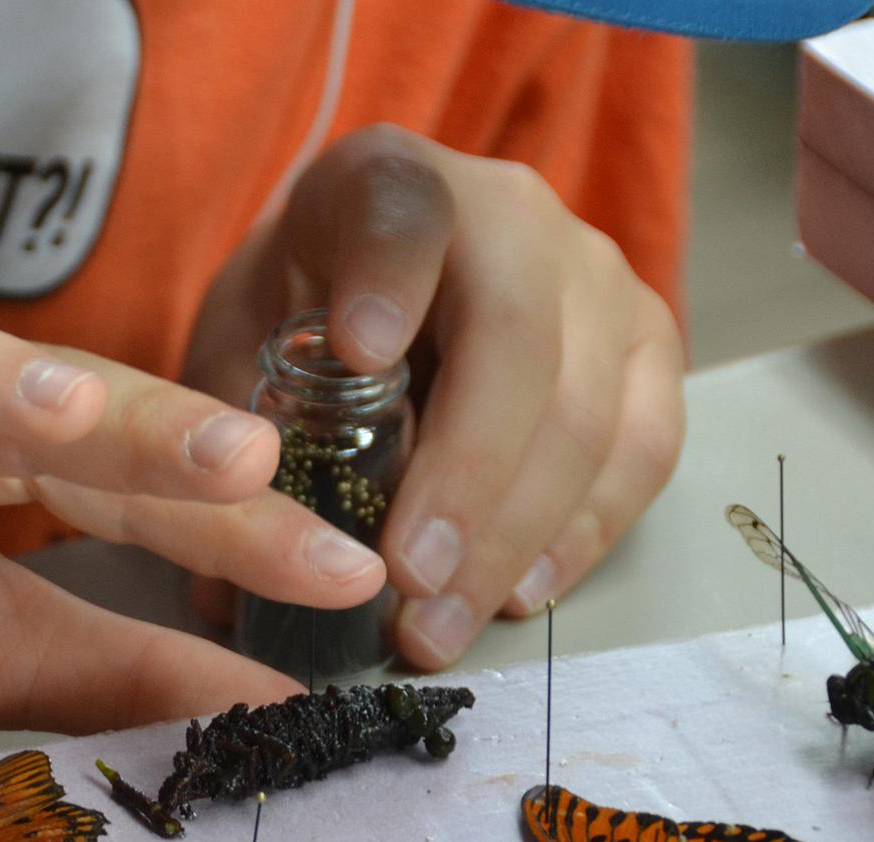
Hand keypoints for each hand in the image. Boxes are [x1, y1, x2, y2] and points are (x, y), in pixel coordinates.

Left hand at [182, 125, 686, 668]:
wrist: (384, 282)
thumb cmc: (306, 314)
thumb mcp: (241, 343)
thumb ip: (230, 428)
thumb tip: (226, 574)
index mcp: (388, 186)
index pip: (401, 216)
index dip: (388, 281)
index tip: (359, 351)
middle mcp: (513, 214)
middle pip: (516, 342)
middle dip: (464, 477)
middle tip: (407, 578)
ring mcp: (596, 279)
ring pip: (587, 412)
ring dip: (514, 537)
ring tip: (442, 623)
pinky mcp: (646, 348)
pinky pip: (642, 451)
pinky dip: (581, 536)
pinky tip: (517, 595)